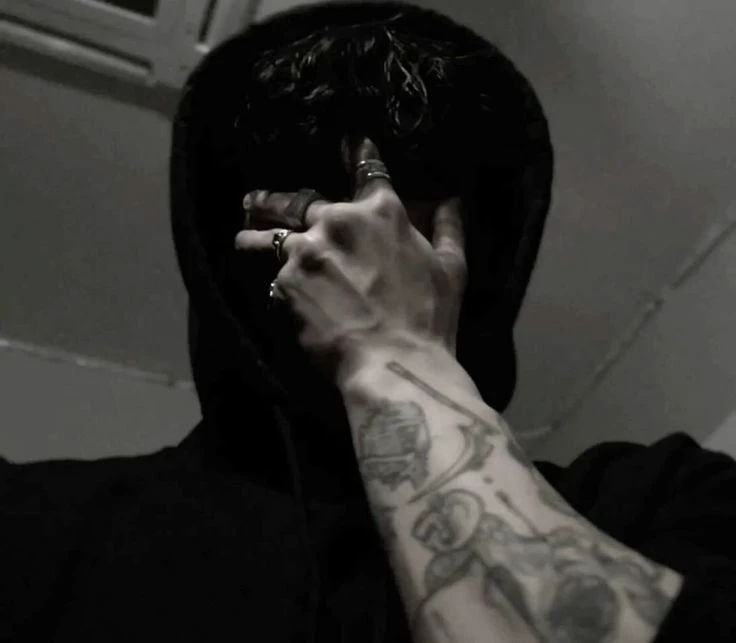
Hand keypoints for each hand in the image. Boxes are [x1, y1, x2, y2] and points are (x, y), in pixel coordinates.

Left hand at [234, 136, 466, 384]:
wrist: (394, 362)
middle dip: (275, 199)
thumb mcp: (451, 269)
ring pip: (271, 236)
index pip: (367, 168)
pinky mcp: (286, 283)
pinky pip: (275, 277)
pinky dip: (274, 280)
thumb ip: (448, 229)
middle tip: (254, 201)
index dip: (358, 151)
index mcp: (381, 211)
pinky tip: (269, 285)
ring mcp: (307, 251)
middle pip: (299, 200)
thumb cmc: (428, 317)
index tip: (349, 141)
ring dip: (255, 233)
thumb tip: (452, 200)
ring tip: (243, 235)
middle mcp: (337, 221)